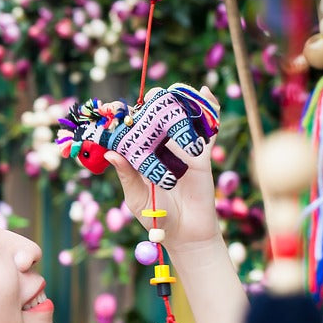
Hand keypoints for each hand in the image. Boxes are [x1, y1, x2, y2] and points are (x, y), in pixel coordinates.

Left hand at [106, 85, 223, 250]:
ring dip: (180, 101)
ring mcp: (181, 150)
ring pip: (181, 120)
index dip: (126, 117)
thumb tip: (112, 153)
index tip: (117, 107)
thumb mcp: (136, 197)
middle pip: (157, 119)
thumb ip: (126, 175)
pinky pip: (207, 131)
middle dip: (154, 104)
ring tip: (176, 89)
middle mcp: (161, 149)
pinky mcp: (201, 155)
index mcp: (142, 156)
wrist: (184, 233)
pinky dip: (210, 111)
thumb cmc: (156, 217)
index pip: (133, 131)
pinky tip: (206, 92)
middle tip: (150, 97)